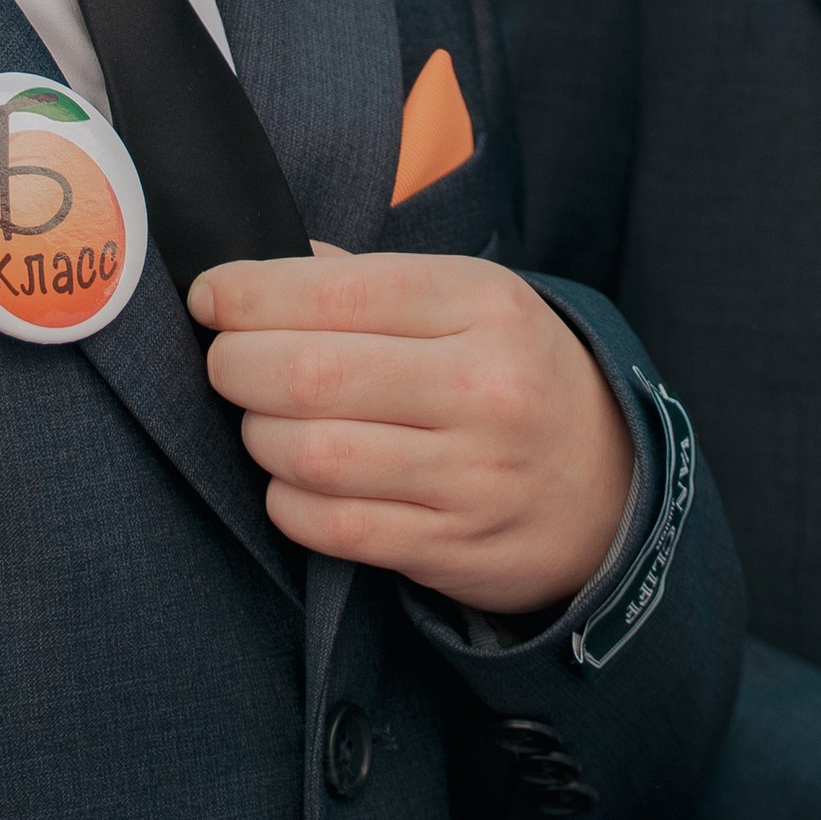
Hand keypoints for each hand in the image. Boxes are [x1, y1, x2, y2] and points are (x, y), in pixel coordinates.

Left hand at [188, 247, 636, 614]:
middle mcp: (483, 386)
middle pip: (310, 374)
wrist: (610, 486)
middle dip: (236, 365)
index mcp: (482, 305)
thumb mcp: (467, 301)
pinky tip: (289, 478)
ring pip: (311, 453)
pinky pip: (332, 526)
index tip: (210, 297)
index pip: (335, 292)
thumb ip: (365, 282)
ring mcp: (471, 474)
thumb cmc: (511, 374)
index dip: (250, 294)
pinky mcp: (453, 547)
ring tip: (259, 418)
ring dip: (257, 433)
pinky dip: (286, 500)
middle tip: (222, 361)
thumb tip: (256, 272)